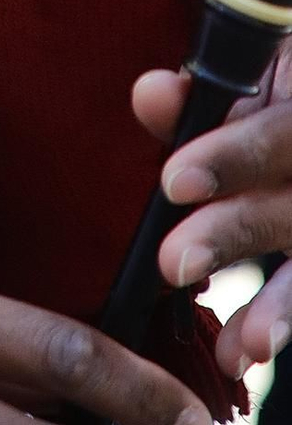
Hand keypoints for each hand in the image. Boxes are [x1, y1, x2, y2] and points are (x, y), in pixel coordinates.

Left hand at [136, 40, 291, 379]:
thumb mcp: (243, 77)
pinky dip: (279, 316)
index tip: (173, 183)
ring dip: (278, 304)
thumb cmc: (260, 91)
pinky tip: (248, 352)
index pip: (282, 130)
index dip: (234, 155)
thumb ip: (198, 93)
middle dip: (237, 232)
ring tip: (241, 345)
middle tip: (174, 264)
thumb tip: (150, 95)